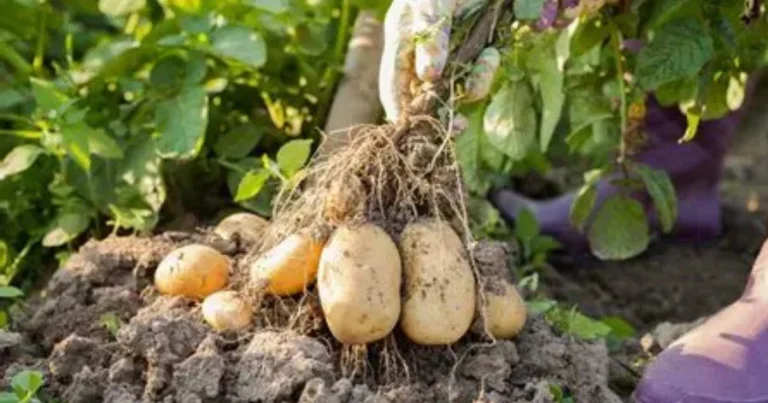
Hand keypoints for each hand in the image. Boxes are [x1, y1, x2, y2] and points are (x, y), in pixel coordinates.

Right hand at [378, 0, 487, 121]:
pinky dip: (486, 69)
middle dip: (441, 112)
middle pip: (423, 96)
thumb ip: (430, 37)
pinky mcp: (470, 55)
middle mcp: (420, 54)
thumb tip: (427, 76)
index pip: (393, 85)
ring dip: (473, 85)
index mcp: (400, 41)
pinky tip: (492, 52)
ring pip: (454, 90)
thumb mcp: (432, 3)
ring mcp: (445, 57)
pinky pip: (476, 76)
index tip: (412, 131)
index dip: (399, 111)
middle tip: (460, 125)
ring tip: (489, 59)